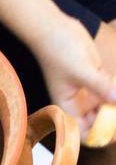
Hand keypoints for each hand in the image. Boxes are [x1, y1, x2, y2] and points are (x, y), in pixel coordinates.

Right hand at [35, 17, 115, 139]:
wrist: (55, 28)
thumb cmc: (58, 51)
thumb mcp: (81, 70)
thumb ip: (101, 86)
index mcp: (68, 108)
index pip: (84, 133)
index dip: (100, 137)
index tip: (115, 131)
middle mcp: (80, 103)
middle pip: (100, 123)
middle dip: (113, 123)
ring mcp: (90, 92)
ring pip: (109, 108)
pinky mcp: (98, 79)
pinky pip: (112, 92)